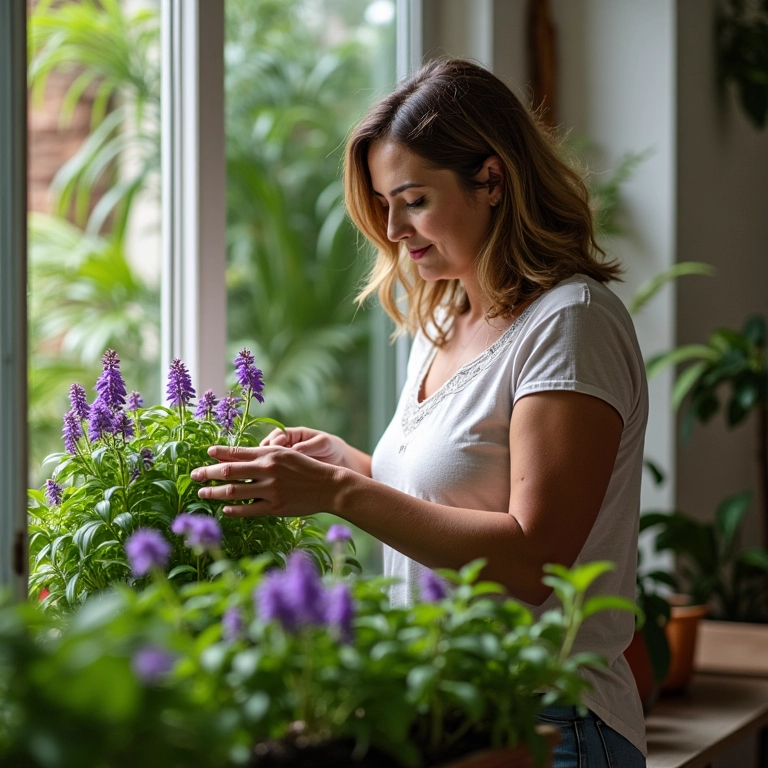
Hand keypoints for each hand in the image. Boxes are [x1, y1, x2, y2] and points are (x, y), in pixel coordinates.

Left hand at [190, 445, 340, 517]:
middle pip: (229, 471)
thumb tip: (239, 457)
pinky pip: (248, 509)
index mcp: (270, 454)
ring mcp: (270, 489)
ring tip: (202, 493)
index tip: (206, 454)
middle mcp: (267, 470)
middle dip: (208, 473)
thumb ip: (264, 455)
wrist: (329, 486)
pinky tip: (225, 509)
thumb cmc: (307, 469)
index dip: (219, 453)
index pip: (237, 453)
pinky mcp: (275, 507)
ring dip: (214, 492)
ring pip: (234, 491)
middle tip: (194, 475)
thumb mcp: (286, 454)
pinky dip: (234, 509)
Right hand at [261, 427, 352, 468]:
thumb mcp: (323, 444)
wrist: (339, 463)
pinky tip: (273, 482)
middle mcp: (285, 446)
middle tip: (267, 462)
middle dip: (264, 454)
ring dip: (266, 467)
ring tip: (268, 474)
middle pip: (267, 448)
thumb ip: (309, 446)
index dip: (273, 440)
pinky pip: (274, 473)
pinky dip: (271, 476)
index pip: (277, 434)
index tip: (275, 447)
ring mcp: (283, 459)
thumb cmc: (331, 448)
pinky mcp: (284, 473)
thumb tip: (295, 449)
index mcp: (293, 434)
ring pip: (268, 461)